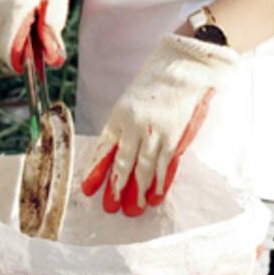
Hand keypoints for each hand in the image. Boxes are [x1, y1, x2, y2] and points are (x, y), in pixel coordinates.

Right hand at [0, 0, 68, 72]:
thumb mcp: (57, 3)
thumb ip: (53, 33)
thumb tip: (54, 60)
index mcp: (14, 8)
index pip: (4, 49)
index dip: (14, 63)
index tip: (26, 67)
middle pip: (1, 41)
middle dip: (18, 47)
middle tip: (37, 41)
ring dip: (14, 30)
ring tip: (32, 15)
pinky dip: (9, 18)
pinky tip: (23, 2)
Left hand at [80, 32, 240, 215]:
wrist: (185, 65)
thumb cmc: (158, 79)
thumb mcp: (132, 98)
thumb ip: (126, 124)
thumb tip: (119, 150)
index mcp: (119, 114)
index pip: (104, 149)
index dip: (96, 171)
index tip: (88, 188)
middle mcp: (134, 126)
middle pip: (122, 164)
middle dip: (115, 188)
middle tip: (110, 208)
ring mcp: (155, 133)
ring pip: (144, 170)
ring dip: (138, 192)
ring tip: (133, 210)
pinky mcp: (175, 137)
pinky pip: (165, 167)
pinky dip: (160, 184)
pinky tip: (156, 197)